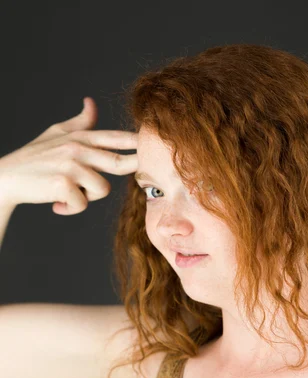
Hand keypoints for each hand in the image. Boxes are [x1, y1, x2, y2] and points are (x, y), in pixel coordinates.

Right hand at [0, 97, 137, 214]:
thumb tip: (91, 102)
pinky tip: (57, 203)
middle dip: (133, 169)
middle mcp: (77, 148)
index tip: (155, 143)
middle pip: (119, 163)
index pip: (115, 138)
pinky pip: (82, 203)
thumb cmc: (34, 157)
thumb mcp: (56, 133)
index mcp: (79, 137)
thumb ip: (80, 123)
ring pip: (101, 189)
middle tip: (143, 172)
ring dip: (86, 197)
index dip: (137, 141)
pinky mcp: (63, 183)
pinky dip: (70, 209)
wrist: (6, 177)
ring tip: (68, 193)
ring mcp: (71, 165)